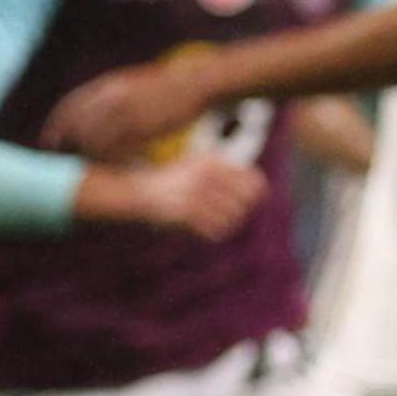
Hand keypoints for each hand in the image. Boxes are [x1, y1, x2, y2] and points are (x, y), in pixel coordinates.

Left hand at [44, 62, 214, 159]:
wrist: (200, 81)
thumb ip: (114, 96)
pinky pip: (118, 151)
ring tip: (92, 172)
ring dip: (90, 159)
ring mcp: (124, 113)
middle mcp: (109, 99)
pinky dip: (114, 163)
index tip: (50, 142)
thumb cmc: (171, 85)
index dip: (57, 127)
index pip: (68, 108)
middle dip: (66, 147)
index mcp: (106, 87)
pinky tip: (118, 172)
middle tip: (63, 163)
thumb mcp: (134, 83)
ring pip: (93, 143)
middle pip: (74, 128)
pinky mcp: (141, 127)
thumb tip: (99, 107)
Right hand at [81, 153, 263, 241]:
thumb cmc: (172, 181)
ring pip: (233, 219)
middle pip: (246, 202)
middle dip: (238, 210)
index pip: (254, 182)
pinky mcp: (186, 213)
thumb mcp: (196, 166)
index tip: (243, 199)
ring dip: (224, 223)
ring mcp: (196, 195)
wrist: (136, 193)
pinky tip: (201, 228)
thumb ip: (225, 172)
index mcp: (211, 162)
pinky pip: (216, 230)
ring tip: (210, 219)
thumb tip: (260, 187)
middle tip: (224, 211)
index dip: (253, 193)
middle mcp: (205, 176)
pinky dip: (212, 232)